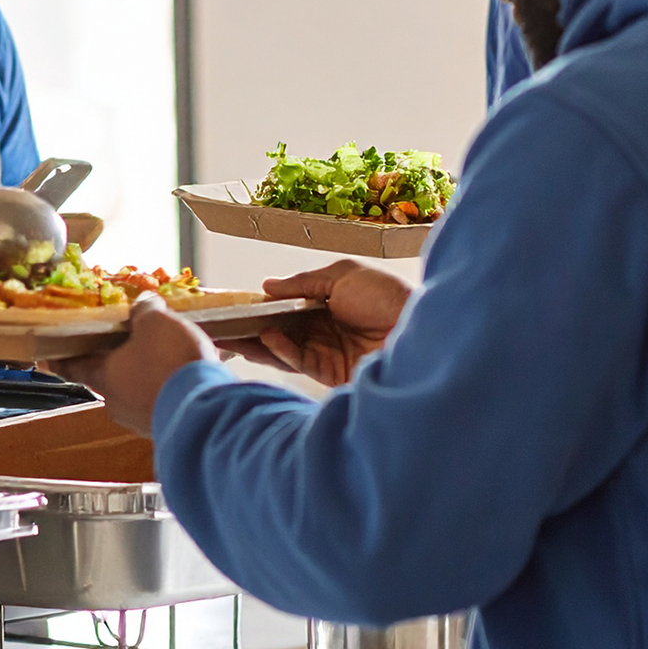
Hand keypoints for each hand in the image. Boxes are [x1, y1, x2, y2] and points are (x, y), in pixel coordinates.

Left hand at [43, 294, 215, 435]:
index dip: (60, 359)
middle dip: (122, 360)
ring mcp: (146, 420)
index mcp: (105, 377)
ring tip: (174, 354)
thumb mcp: (155, 322)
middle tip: (133, 342)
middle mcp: (120, 404)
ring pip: (143, 390)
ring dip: (153, 373)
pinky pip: (169, 400)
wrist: (208, 412)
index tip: (45, 359)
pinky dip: (176, 386)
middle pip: (112, 377)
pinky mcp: (173, 427)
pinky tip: (193, 372)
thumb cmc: (171, 366)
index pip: (73, 366)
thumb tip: (146, 305)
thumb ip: (146, 310)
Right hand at [219, 259, 411, 386]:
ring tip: (232, 335)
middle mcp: (327, 330)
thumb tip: (266, 286)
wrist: (427, 333)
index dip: (263, 307)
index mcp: (331, 304)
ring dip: (258, 342)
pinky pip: (299, 361)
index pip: (288, 307)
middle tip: (220, 326)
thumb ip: (303, 282)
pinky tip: (268, 337)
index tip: (235, 305)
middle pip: (281, 330)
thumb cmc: (390, 296)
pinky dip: (281, 350)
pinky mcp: (333, 373)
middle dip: (252, 328)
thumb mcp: (344, 275)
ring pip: (284, 349)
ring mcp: (329, 353)